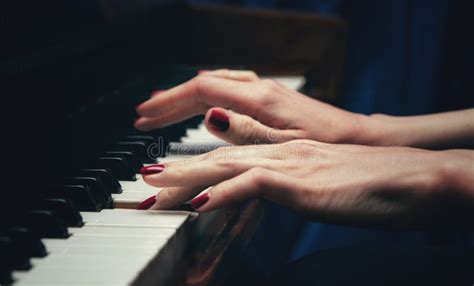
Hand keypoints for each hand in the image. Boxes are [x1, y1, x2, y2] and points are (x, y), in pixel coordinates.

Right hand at [135, 69, 369, 144]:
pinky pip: (228, 88)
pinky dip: (206, 95)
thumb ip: (245, 132)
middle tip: (144, 115)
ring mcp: (265, 90)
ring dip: (186, 95)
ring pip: (215, 83)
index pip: (200, 90)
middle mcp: (259, 88)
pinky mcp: (271, 98)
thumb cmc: (327, 144)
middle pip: (202, 83)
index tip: (144, 118)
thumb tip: (208, 115)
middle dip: (170, 99)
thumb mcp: (285, 144)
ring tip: (164, 109)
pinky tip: (203, 104)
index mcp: (258, 98)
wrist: (359, 138)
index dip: (168, 103)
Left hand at [141, 140, 473, 228]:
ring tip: (154, 186)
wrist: (413, 178)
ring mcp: (292, 164)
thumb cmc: (371, 183)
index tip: (167, 180)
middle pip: (220, 160)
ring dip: (188, 177)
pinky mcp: (304, 182)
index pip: (231, 159)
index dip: (196, 168)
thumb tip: (263, 183)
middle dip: (178, 171)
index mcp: (286, 153)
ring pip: (228, 166)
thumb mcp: (319, 180)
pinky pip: (256, 184)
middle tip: (144, 180)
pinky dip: (225, 192)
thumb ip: (289, 180)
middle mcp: (283, 152)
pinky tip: (199, 202)